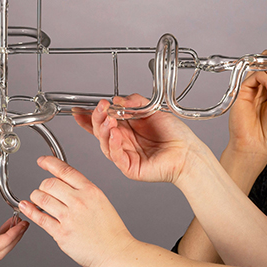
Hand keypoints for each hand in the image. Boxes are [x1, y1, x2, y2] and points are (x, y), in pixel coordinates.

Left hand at [19, 157, 134, 266]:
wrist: (116, 252)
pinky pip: (40, 218)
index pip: (65, 170)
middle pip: (49, 183)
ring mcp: (69, 217)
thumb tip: (64, 183)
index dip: (49, 163)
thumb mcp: (101, 202)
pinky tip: (26, 207)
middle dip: (43, 186)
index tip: (42, 161)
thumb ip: (83, 191)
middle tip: (43, 190)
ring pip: (41, 198)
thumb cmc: (111, 231)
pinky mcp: (61, 233)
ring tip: (37, 200)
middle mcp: (79, 201)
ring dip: (36, 197)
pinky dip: (30, 210)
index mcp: (90, 191)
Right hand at [73, 95, 205, 184]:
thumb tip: (117, 99)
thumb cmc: (175, 135)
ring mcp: (125, 155)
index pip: (103, 122)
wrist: (188, 152)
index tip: (79, 110)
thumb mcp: (153, 110)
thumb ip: (134, 102)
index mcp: (127, 128)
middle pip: (100, 132)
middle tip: (101, 108)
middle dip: (97, 119)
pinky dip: (113, 144)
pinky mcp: (129, 167)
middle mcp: (124, 141)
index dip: (89, 117)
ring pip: (105, 144)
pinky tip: (115, 134)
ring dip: (104, 129)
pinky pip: (116, 156)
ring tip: (109, 119)